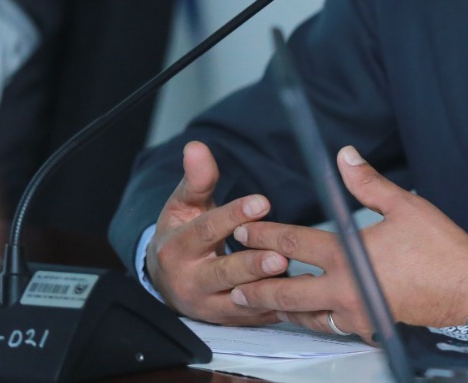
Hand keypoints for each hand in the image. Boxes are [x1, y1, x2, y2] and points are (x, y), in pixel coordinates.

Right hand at [145, 141, 290, 323]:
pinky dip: (278, 309)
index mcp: (177, 248)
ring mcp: (208, 305)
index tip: (261, 203)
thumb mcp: (183, 206)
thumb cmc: (181, 236)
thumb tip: (197, 147)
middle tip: (281, 256)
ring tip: (295, 277)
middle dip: (253, 265)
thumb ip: (197, 179)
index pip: (206, 230)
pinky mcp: (227, 321)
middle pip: (223, 273)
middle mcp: (190, 281)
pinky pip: (255, 317)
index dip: (233, 216)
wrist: (166, 280)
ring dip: (269, 291)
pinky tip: (302, 300)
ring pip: (241, 301)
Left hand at [229, 145, 467, 339]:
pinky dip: (314, 321)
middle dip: (257, 286)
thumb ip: (367, 182)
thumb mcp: (404, 205)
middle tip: (235, 284)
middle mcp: (345, 289)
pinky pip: (332, 327)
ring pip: (306, 316)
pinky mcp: (370, 326)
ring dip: (282, 309)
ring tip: (263, 305)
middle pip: (287, 292)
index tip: (243, 230)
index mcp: (348, 255)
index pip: (293, 243)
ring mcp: (356, 313)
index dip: (264, 234)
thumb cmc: (439, 246)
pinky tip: (310, 317)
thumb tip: (344, 155)